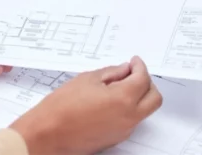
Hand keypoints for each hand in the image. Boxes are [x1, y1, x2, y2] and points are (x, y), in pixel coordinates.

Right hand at [10, 57, 161, 154]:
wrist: (47, 134)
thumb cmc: (62, 107)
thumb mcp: (87, 80)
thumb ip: (111, 73)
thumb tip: (124, 70)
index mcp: (123, 99)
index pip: (143, 79)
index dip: (139, 66)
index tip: (134, 62)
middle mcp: (128, 118)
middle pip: (154, 98)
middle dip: (147, 83)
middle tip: (133, 73)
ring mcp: (123, 130)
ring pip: (144, 111)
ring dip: (138, 96)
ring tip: (118, 86)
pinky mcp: (115, 139)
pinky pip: (131, 121)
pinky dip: (128, 108)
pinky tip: (111, 101)